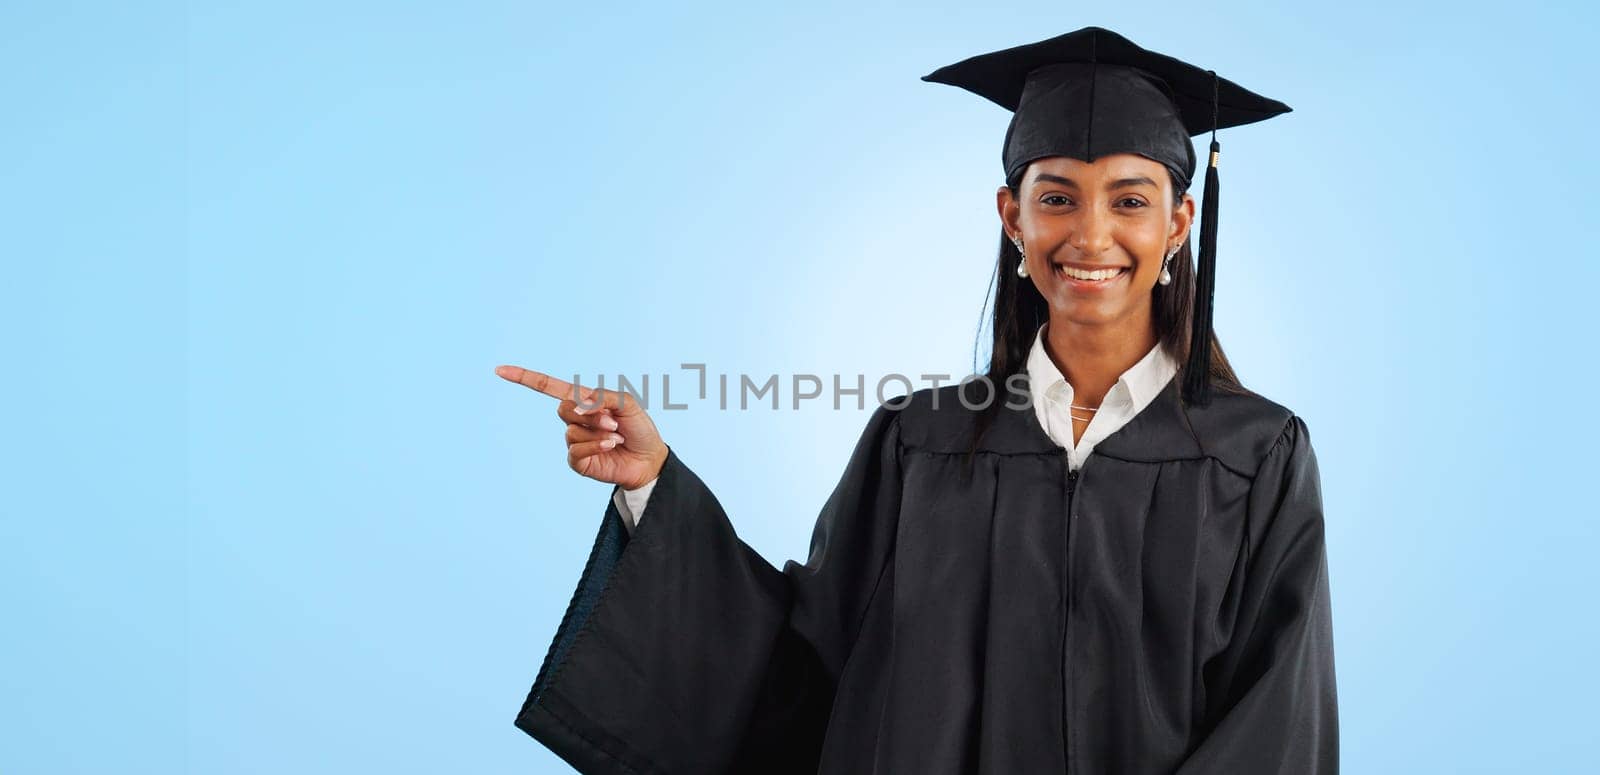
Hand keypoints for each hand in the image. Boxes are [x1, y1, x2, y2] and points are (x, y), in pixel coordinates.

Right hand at [494, 365, 668, 489]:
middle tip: (612, 421)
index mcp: (583, 401)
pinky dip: (596, 446)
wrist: (649, 459)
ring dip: (597, 433)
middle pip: (563, 409)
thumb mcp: (627, 404)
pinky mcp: (577, 461)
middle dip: (590, 414)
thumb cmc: (639, 428)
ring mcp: (574, 441)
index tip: (500, 371)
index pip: (549, 388)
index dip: (525, 378)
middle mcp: (575, 420)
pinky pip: (576, 450)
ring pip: (572, 431)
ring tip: (615, 437)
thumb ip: (602, 397)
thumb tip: (577, 405)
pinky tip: (610, 447)